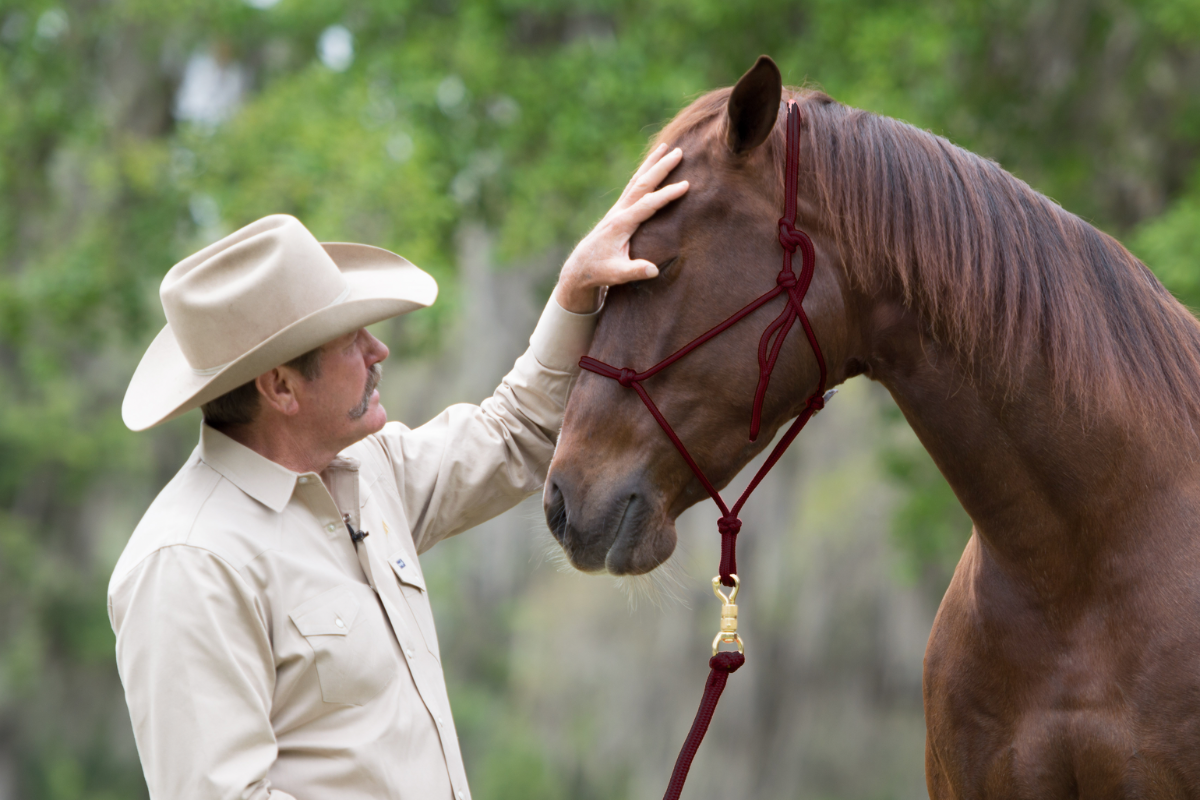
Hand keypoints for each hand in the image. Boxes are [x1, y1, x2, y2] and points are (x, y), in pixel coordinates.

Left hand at [554, 144, 689, 312]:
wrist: (580, 266)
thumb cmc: (599, 271)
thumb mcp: (616, 275)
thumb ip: (634, 271)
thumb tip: (654, 270)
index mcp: (621, 224)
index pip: (647, 205)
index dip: (666, 195)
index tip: (685, 185)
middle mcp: (619, 212)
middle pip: (642, 184)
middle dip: (660, 167)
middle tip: (678, 152)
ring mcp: (618, 209)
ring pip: (637, 181)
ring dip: (652, 163)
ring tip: (666, 147)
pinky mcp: (618, 210)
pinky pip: (633, 186)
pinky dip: (644, 172)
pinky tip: (652, 165)